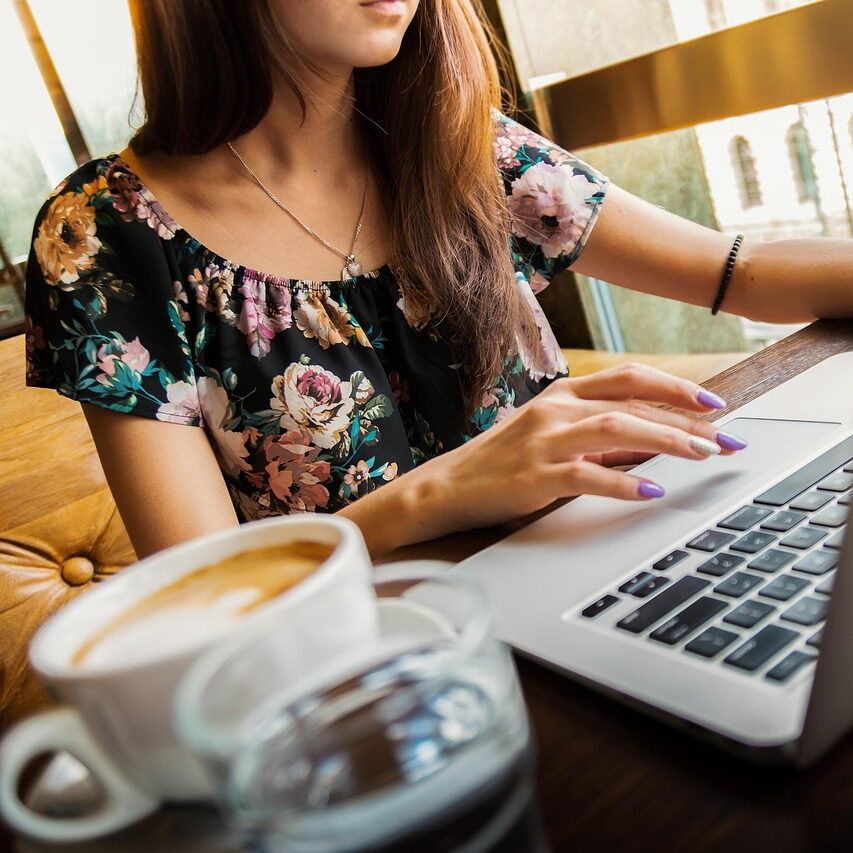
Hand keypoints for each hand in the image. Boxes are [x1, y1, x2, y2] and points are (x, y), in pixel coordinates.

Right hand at [419, 363, 745, 533]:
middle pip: (632, 402)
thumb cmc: (502, 462)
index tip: (713, 404)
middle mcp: (555, 410)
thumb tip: (653, 441)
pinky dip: (625, 482)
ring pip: (616, 428)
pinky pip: (588, 475)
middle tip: (725, 439)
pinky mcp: (534, 476)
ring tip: (702, 456)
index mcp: (561, 394)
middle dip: (686, 419)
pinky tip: (652, 491)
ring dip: (666, 440)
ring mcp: (544, 441)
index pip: (628, 378)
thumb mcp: (550, 437)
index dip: (674, 387)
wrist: (447, 486)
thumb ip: (597, 435)